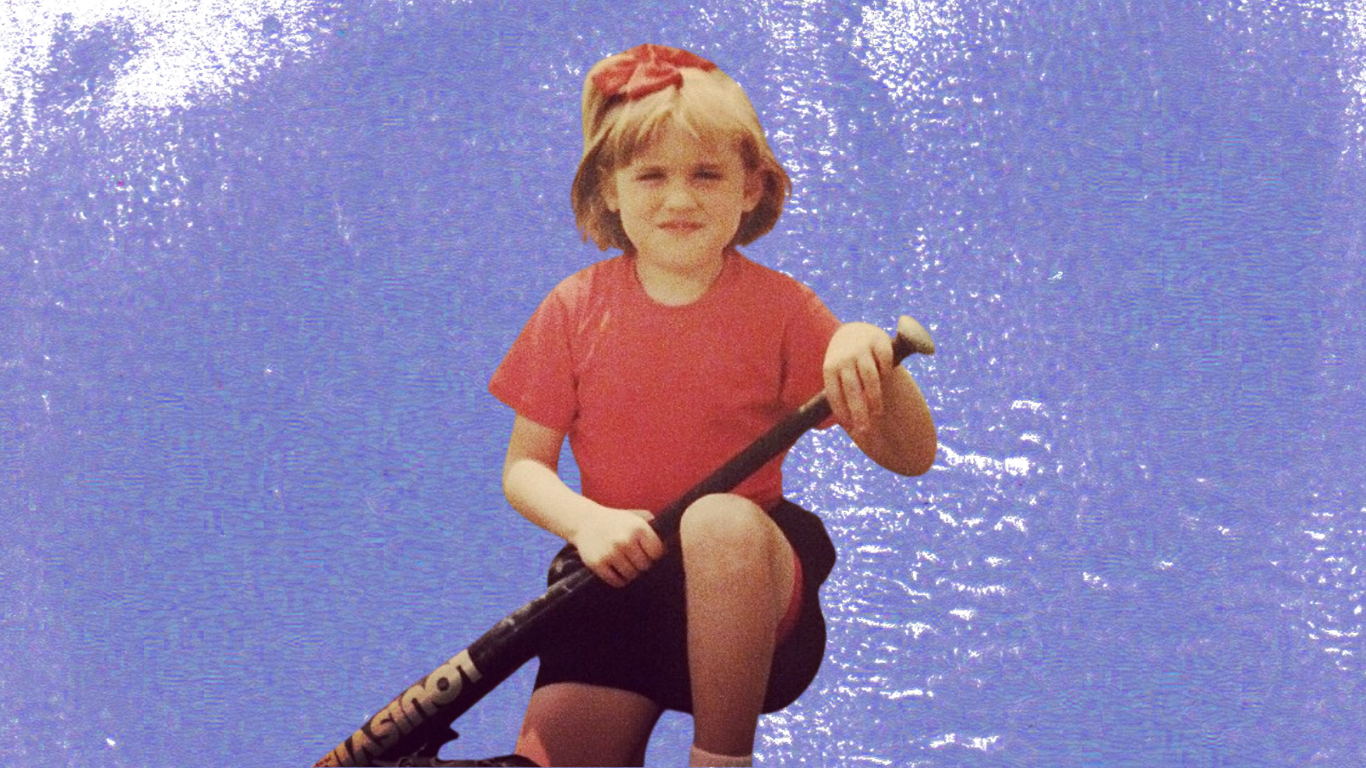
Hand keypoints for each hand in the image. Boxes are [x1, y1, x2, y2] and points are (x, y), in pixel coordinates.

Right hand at [571, 506, 666, 587]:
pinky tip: (617, 571)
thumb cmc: (614, 521)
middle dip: (641, 564)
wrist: (584, 521)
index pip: (657, 553)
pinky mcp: (598, 563)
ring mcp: (611, 553)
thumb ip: (652, 526)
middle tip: (635, 559)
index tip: (648, 553)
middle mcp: (625, 540)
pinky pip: (616, 581)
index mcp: (638, 528)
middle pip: (644, 566)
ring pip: (631, 575)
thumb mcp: (635, 517)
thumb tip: (673, 541)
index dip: (653, 555)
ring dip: (630, 572)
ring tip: (626, 564)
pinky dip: (619, 580)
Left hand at [823, 322, 893, 437]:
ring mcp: (862, 348)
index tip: (851, 427)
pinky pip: (885, 361)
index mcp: (830, 367)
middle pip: (852, 388)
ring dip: (874, 398)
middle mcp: (845, 357)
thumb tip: (849, 427)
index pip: (835, 393)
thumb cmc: (845, 363)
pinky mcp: (879, 341)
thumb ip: (842, 395)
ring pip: (870, 377)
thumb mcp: (837, 374)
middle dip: (858, 411)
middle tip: (864, 430)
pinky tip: (886, 382)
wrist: (854, 332)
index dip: (842, 411)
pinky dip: (886, 373)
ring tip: (877, 413)